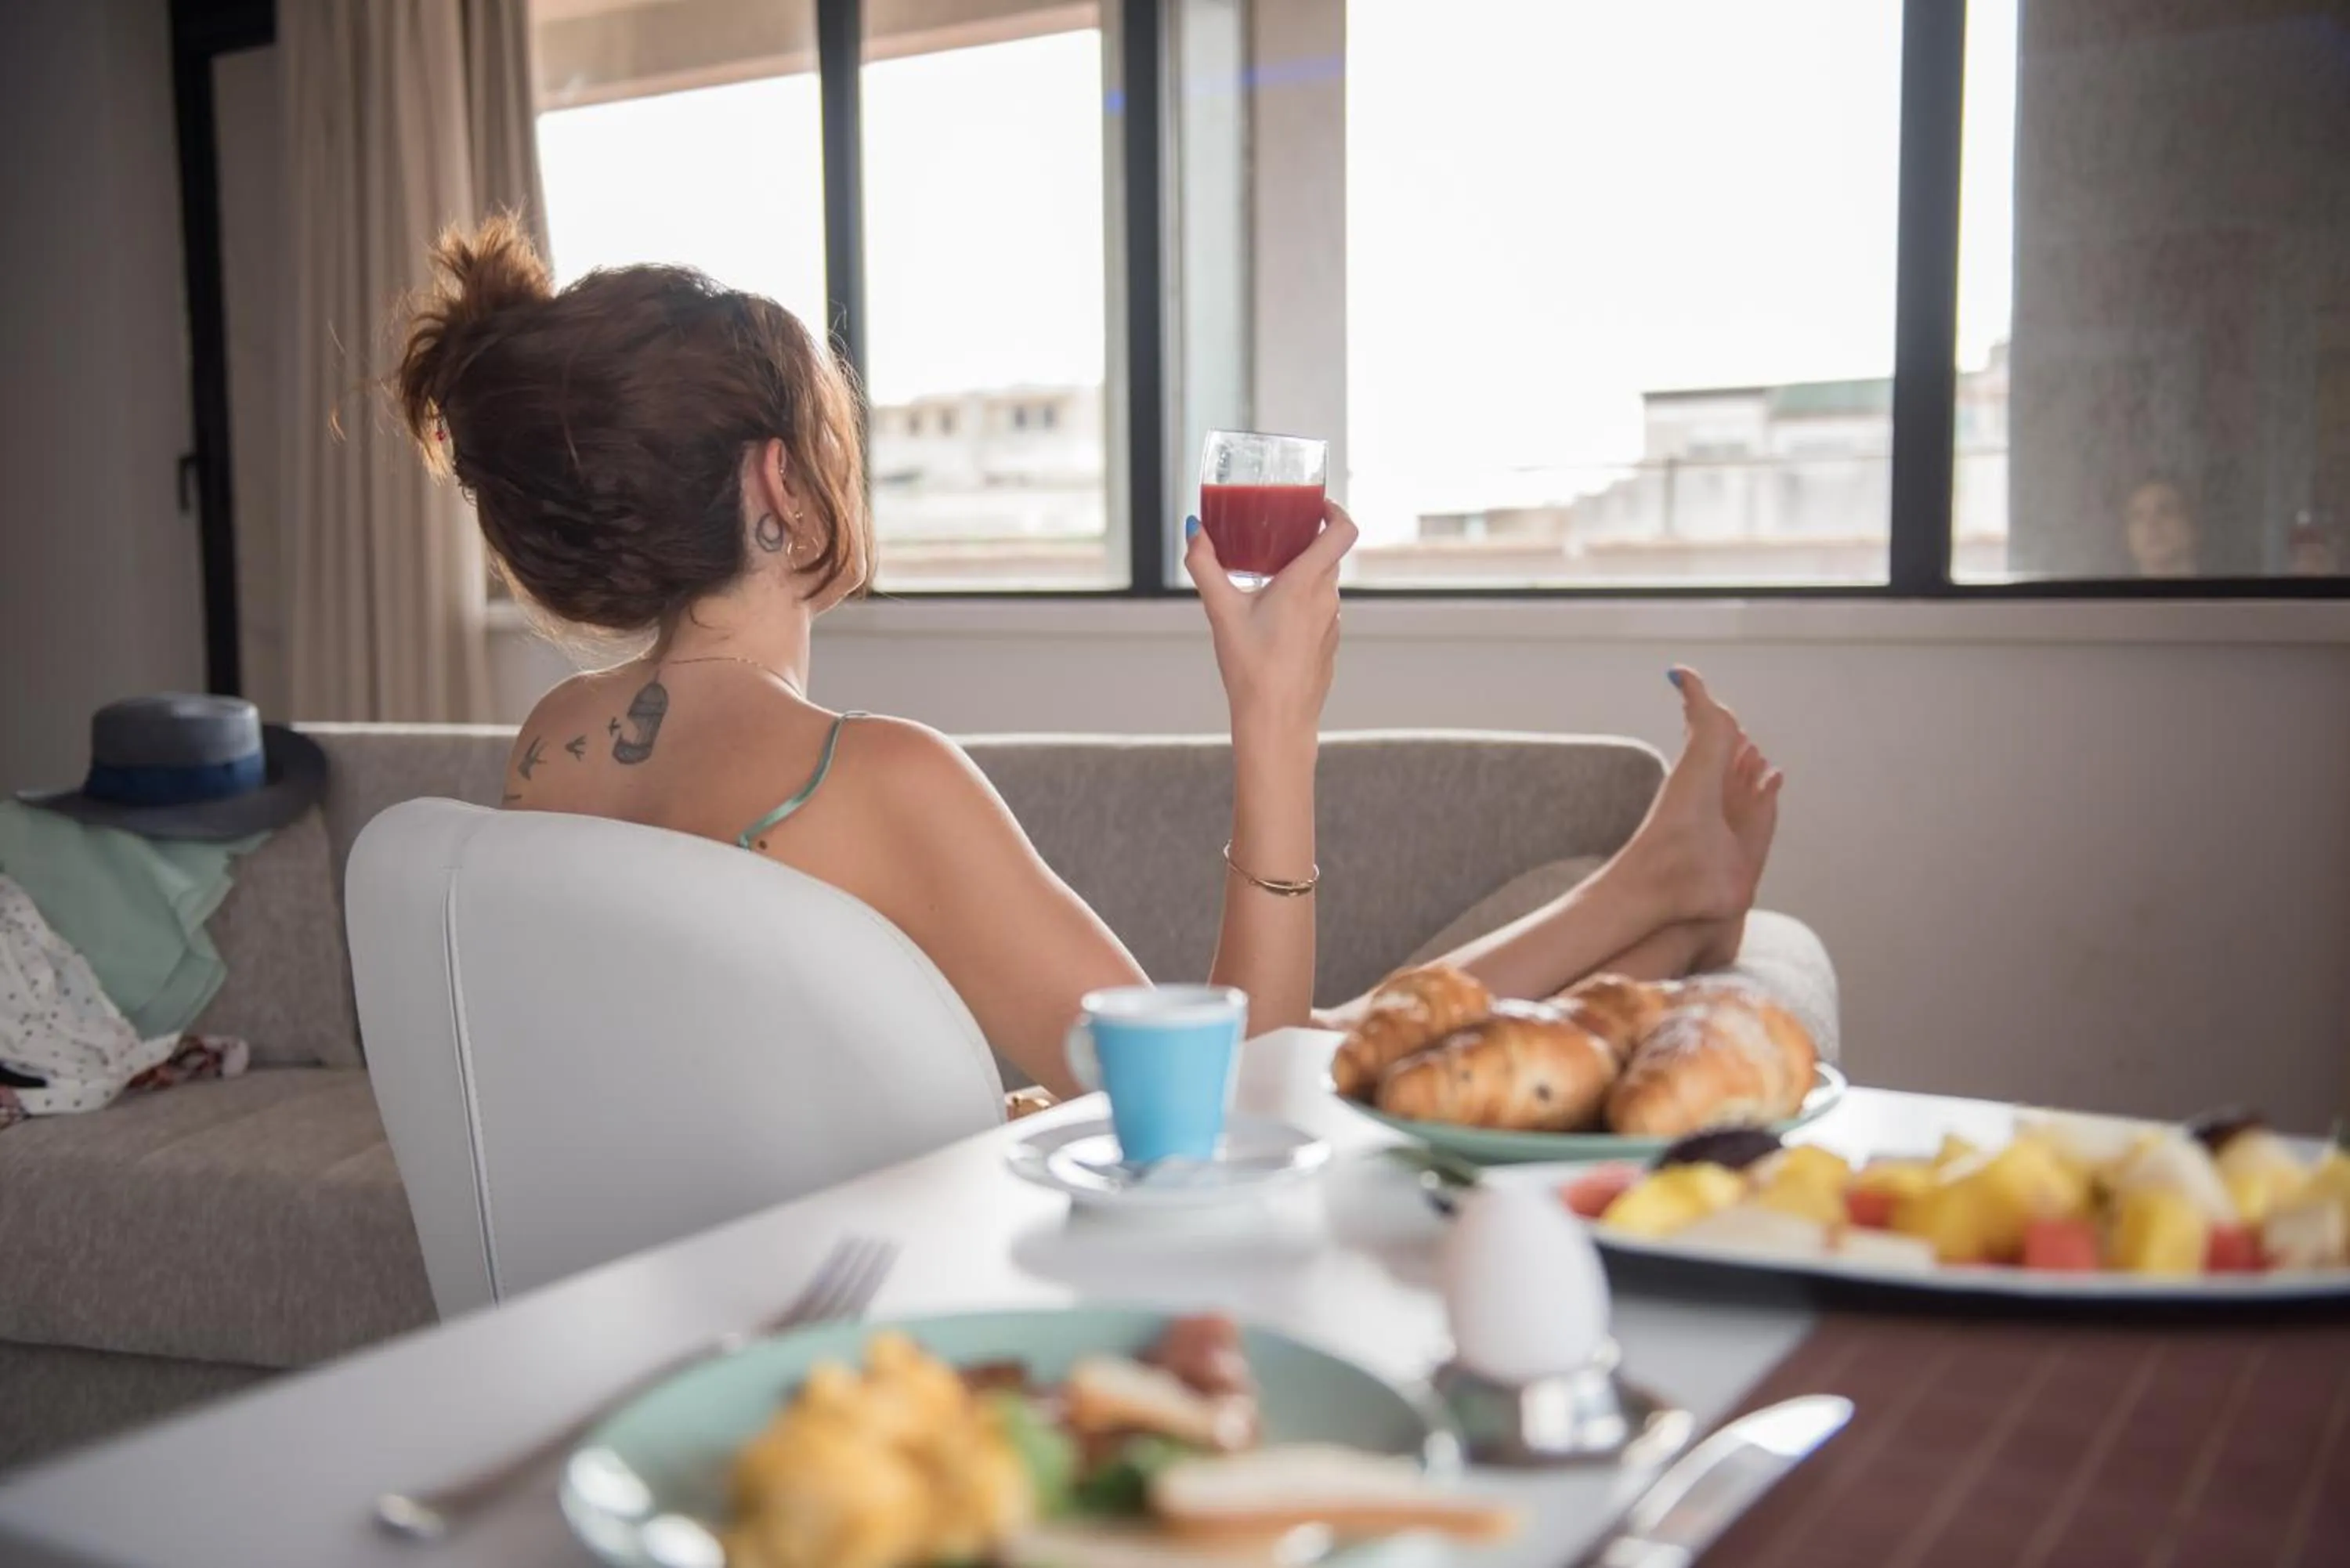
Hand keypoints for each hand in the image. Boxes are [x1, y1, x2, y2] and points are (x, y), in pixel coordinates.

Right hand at [1185, 499, 1358, 740]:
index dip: (1334, 510)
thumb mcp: (1221, 611)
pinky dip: (1304, 603)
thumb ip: (1205, 566)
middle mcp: (1327, 599)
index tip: (1314, 505)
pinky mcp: (1328, 646)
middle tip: (1279, 535)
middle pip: (1329, 555)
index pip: (1342, 530)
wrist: (1277, 721)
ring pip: (1325, 584)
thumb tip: (1194, 533)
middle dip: (1307, 540)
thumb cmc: (1252, 669)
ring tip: (1271, 576)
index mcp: (1307, 583)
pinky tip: (1275, 618)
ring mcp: (1332, 624)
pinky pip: (1321, 612)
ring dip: (1304, 574)